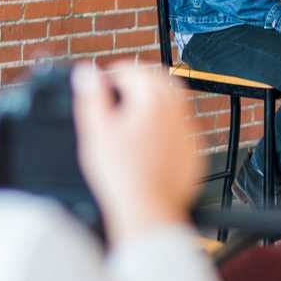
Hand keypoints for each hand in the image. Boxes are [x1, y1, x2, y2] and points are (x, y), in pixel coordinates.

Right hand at [71, 61, 202, 246]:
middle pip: (160, 79)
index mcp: (152, 100)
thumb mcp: (95, 132)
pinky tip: (153, 136)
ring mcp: (188, 131)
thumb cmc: (122, 177)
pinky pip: (183, 126)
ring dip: (157, 97)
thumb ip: (91, 97)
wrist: (147, 210)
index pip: (133, 70)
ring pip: (176, 100)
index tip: (103, 82)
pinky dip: (169, 122)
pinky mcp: (194, 151)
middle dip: (139, 78)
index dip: (114, 73)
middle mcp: (176, 111)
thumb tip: (87, 73)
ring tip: (136, 109)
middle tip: (120, 88)